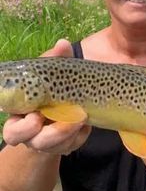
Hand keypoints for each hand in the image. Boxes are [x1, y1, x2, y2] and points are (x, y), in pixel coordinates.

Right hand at [2, 39, 91, 154]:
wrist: (69, 110)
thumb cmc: (55, 89)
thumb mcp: (55, 74)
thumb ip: (56, 60)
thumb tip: (62, 43)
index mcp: (20, 117)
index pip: (11, 130)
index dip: (21, 127)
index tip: (36, 116)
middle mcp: (30, 134)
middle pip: (31, 143)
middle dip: (44, 132)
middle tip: (62, 118)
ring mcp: (49, 142)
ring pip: (52, 147)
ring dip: (67, 132)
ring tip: (81, 116)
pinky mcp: (67, 145)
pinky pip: (73, 145)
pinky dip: (81, 134)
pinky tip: (88, 123)